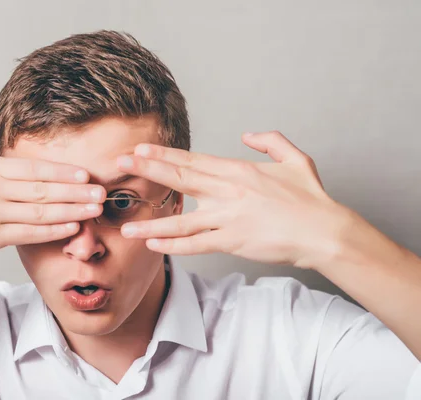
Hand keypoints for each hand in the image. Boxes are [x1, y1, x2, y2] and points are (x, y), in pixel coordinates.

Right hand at [0, 105, 104, 268]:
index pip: (32, 168)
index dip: (61, 171)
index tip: (85, 173)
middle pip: (43, 189)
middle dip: (76, 191)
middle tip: (102, 192)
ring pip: (41, 212)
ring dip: (72, 211)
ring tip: (95, 210)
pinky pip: (29, 234)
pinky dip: (53, 231)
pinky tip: (73, 228)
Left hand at [117, 131, 352, 268]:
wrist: (324, 231)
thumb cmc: (311, 198)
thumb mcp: (295, 159)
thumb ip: (270, 140)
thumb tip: (247, 134)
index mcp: (238, 171)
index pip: (192, 160)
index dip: (163, 154)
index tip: (141, 149)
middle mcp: (227, 192)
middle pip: (179, 179)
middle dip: (147, 170)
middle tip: (120, 164)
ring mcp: (227, 218)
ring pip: (181, 220)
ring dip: (151, 221)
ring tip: (127, 225)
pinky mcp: (232, 242)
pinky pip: (196, 244)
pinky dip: (174, 245)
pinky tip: (154, 244)